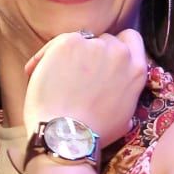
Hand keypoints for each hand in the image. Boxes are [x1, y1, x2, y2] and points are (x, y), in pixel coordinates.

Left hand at [22, 28, 147, 146]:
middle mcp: (119, 53)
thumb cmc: (94, 133)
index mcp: (137, 69)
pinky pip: (57, 43)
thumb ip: (126, 97)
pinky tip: (36, 72)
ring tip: (56, 77)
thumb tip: (119, 95)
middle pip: (104, 40)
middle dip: (92, 54)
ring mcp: (94, 45)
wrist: (66, 134)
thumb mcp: (125, 119)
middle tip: (78, 73)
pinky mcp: (69, 43)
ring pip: (81, 40)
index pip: (130, 38)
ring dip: (71, 54)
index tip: (104, 58)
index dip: (117, 45)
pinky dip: (46, 55)